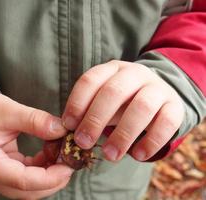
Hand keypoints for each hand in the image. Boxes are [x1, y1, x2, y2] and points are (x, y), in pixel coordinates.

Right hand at [0, 90, 73, 198]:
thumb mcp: (7, 110)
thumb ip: (35, 121)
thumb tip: (61, 130)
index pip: (23, 181)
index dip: (50, 177)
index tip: (70, 166)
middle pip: (28, 191)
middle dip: (53, 180)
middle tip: (71, 161)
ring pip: (28, 189)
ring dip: (49, 176)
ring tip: (63, 156)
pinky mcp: (1, 173)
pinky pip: (25, 179)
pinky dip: (41, 170)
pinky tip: (50, 154)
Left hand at [62, 60, 183, 161]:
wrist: (158, 95)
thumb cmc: (122, 101)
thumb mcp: (104, 100)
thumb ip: (89, 112)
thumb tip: (71, 132)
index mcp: (112, 69)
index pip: (90, 80)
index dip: (77, 102)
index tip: (68, 125)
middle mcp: (135, 73)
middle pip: (114, 92)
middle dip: (95, 119)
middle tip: (83, 143)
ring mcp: (158, 88)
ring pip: (141, 107)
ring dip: (122, 134)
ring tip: (110, 156)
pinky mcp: (175, 106)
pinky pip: (166, 123)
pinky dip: (151, 141)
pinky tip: (137, 155)